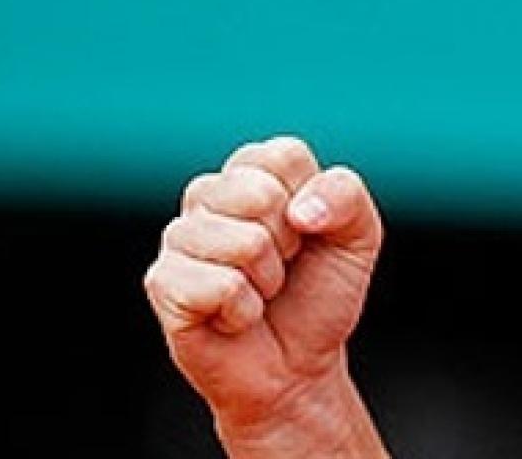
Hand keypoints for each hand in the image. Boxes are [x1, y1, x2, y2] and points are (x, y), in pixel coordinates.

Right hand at [144, 136, 383, 439]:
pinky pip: (220, 286)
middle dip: (289, 243)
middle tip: (282, 267)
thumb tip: (299, 210)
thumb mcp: (358, 237)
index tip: (307, 233)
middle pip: (260, 194)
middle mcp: (209, 195)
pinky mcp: (162, 282)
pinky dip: (243, 311)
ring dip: (267, 281)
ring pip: (244, 242)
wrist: (297, 366)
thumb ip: (345, 195)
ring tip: (259, 292)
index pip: (283, 155)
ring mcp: (180, 237)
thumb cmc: (319, 294)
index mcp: (252, 172)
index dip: (312, 203)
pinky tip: (235, 317)